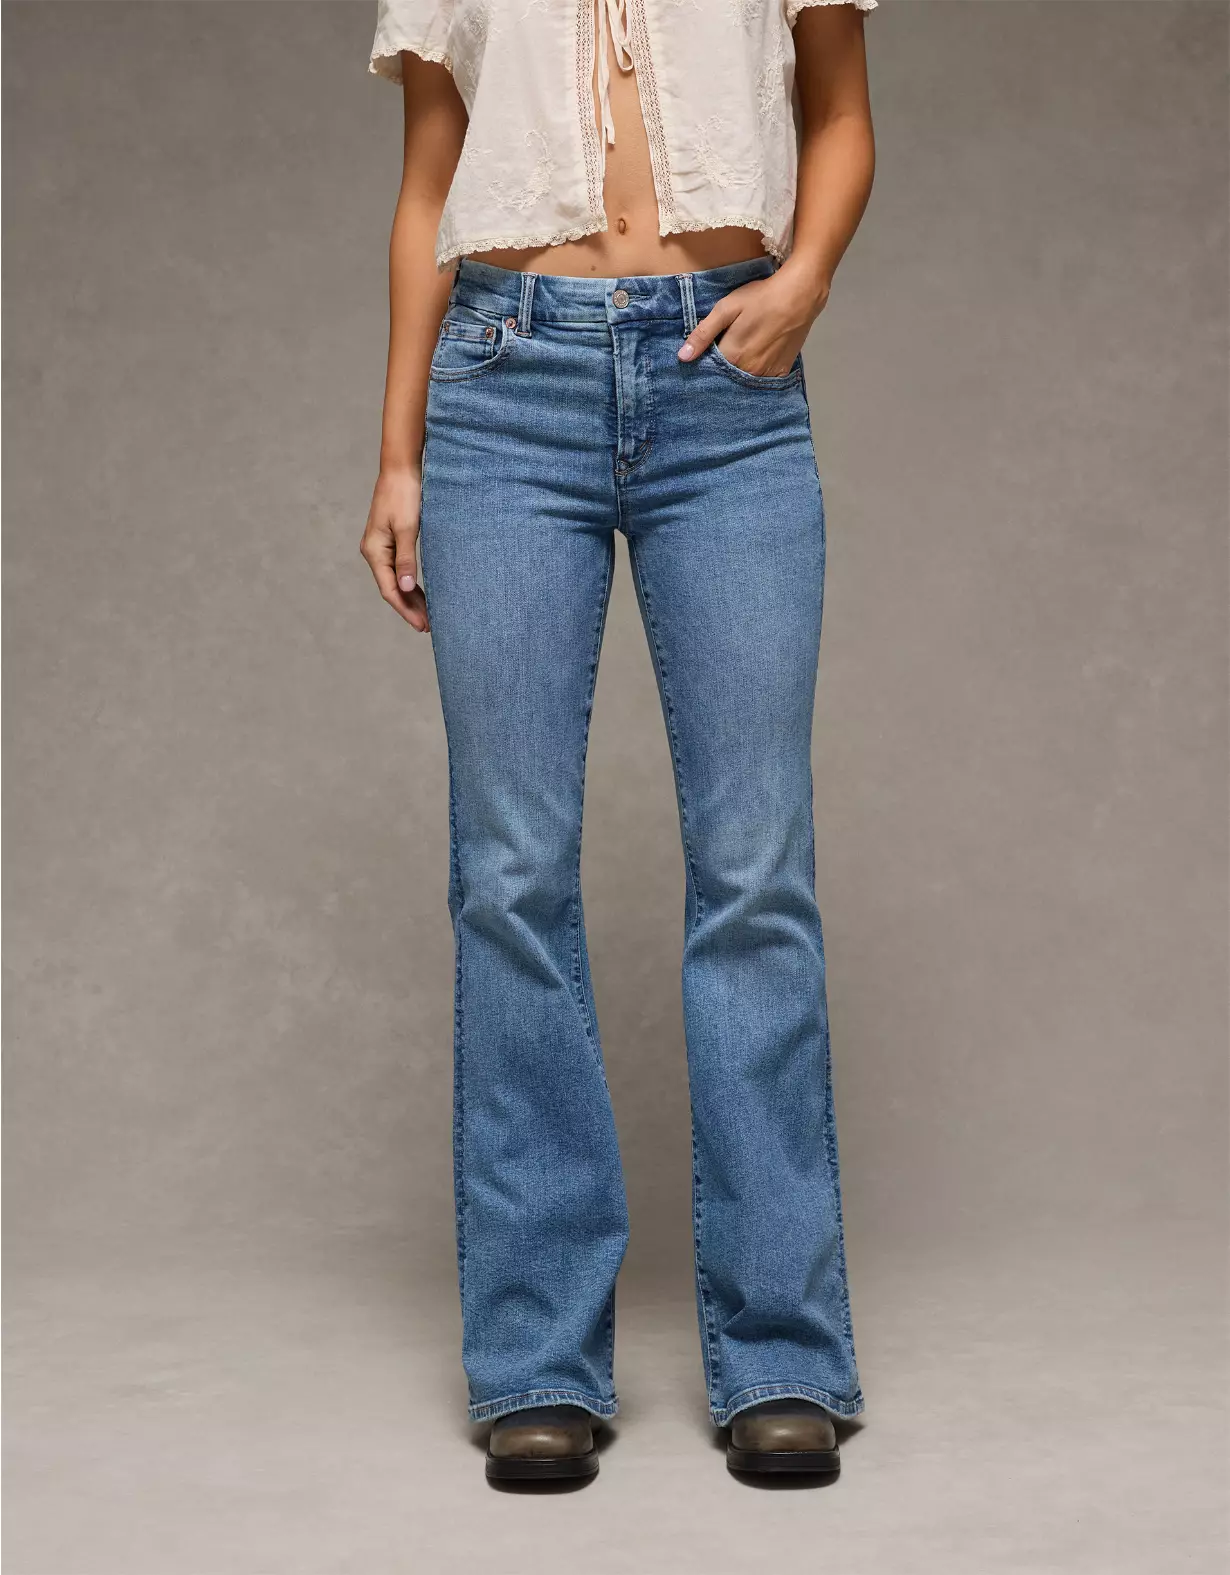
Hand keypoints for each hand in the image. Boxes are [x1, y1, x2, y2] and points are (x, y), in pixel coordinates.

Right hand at [360, 464, 428, 631]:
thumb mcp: (408, 529)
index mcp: (375, 551)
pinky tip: (420, 592)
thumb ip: (406, 560)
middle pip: (392, 588)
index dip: (406, 609)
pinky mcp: (390, 540)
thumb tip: (406, 589)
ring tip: (427, 615)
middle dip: (409, 608)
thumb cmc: (404, 495)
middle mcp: (374, 551)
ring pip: (396, 580)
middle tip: (429, 626)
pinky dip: (409, 582)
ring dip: (411, 597)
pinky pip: (398, 569)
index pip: (390, 590)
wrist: (401, 469)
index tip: (422, 625)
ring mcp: (381, 547)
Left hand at [677, 262, 829, 377]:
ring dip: (739, 373)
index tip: (706, 353)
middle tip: (728, 348)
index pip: (710, 369)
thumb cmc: (760, 298)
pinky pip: (763, 380)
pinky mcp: (781, 372)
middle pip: (727, 376)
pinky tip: (758, 359)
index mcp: (732, 356)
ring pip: (744, 380)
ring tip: (742, 354)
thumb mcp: (727, 309)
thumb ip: (703, 333)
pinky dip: (757, 373)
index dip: (706, 361)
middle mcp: (748, 371)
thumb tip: (682, 357)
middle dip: (721, 369)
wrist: (799, 295)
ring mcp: (766, 374)